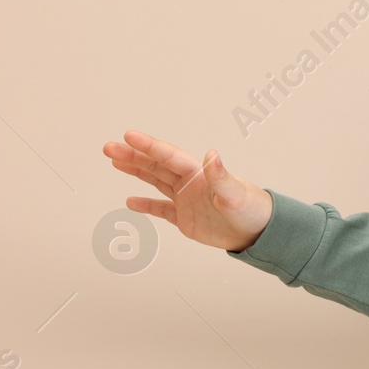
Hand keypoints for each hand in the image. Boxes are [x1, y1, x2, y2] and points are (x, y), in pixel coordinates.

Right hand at [101, 131, 273, 251]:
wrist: (259, 232)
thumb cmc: (253, 209)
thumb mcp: (236, 194)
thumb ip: (221, 176)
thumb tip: (212, 153)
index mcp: (200, 174)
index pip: (169, 157)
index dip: (150, 146)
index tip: (129, 135)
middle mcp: (190, 183)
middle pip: (156, 165)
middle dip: (133, 155)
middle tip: (109, 146)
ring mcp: (186, 199)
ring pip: (155, 181)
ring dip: (136, 171)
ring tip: (114, 160)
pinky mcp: (185, 218)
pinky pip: (160, 209)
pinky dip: (146, 205)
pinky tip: (130, 201)